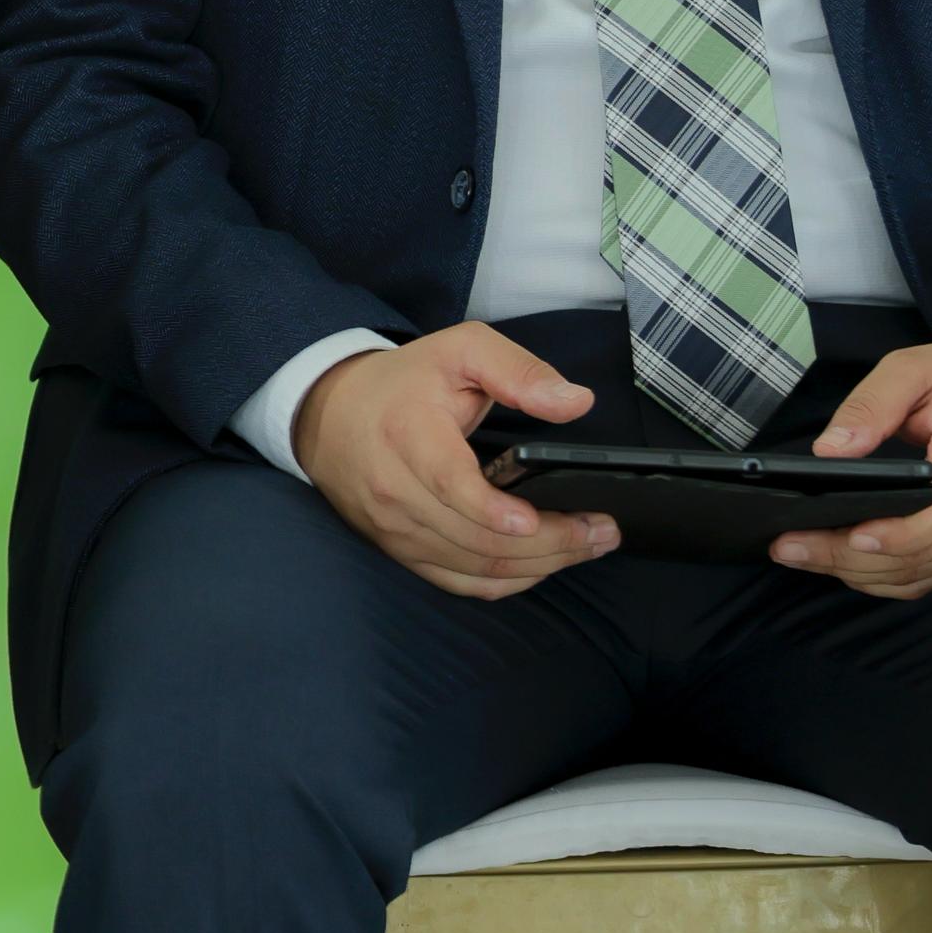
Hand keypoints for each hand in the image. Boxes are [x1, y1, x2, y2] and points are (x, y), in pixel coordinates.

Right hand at [294, 325, 620, 599]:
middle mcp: (396, 492)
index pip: (450, 485)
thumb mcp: (460, 351)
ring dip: (540, 565)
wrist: (329, 414)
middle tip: (602, 531)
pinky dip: (509, 579)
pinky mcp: (401, 552)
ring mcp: (396, 530)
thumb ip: (518, 372)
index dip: (493, 511)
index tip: (534, 519)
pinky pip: (461, 582)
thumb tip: (575, 402)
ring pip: (475, 566)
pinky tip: (544, 564)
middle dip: (550, 542)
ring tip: (588, 545)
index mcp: (409, 436)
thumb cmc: (403, 383)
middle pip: (477, 537)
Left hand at [771, 334, 931, 598]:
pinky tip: (850, 564)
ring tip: (806, 556)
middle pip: (918, 558)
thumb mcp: (918, 368)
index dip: (882, 538)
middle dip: (847, 561)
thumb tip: (829, 451)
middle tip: (788, 548)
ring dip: (864, 575)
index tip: (829, 532)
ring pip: (923, 574)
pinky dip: (892, 576)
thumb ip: (871, 405)